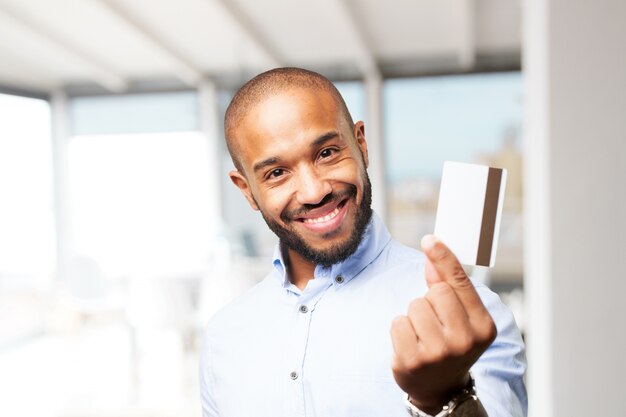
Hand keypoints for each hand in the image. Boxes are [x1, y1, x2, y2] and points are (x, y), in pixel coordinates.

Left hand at [390, 235, 496, 412]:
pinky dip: (400, 329)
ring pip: (415, 305)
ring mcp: (439, 353)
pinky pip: (398, 322)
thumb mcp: (460, 318)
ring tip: (423, 334)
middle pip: (436, 292)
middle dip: (430, 299)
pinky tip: (411, 344)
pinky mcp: (413, 360)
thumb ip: (448, 286)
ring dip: (414, 315)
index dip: (444, 258)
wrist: (439, 388)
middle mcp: (465, 341)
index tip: (430, 240)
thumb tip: (432, 253)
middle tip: (435, 321)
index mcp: (483, 327)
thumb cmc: (451, 344)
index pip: (461, 283)